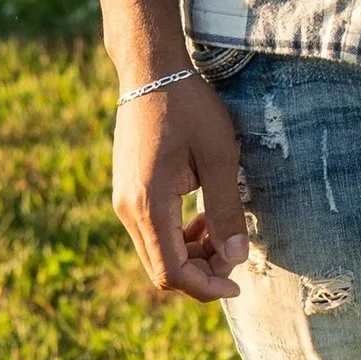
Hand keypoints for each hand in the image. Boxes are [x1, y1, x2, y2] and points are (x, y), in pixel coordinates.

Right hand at [112, 72, 250, 300]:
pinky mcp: (126, 194)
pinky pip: (151, 233)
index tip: (238, 285)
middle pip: (161, 270)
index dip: (206, 286)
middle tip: (236, 252)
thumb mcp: (219, 156)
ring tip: (222, 230)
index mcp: (148, 204)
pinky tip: (202, 216)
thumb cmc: (190, 108)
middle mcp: (127, 210)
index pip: (172, 271)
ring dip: (191, 255)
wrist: (151, 73)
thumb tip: (237, 257)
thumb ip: (227, 210)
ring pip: (156, 254)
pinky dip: (178, 237)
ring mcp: (122, 203)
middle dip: (202, 272)